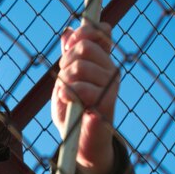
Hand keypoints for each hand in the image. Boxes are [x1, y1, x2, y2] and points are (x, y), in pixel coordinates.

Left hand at [51, 22, 119, 173]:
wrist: (80, 142)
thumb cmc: (73, 110)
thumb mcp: (66, 79)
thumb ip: (69, 56)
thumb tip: (67, 31)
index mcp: (103, 62)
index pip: (100, 32)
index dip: (82, 34)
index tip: (69, 46)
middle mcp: (111, 71)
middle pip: (84, 48)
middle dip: (66, 61)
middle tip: (63, 79)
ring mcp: (111, 87)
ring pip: (79, 67)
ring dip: (64, 81)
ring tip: (66, 94)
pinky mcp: (107, 103)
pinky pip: (81, 89)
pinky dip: (68, 94)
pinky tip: (67, 100)